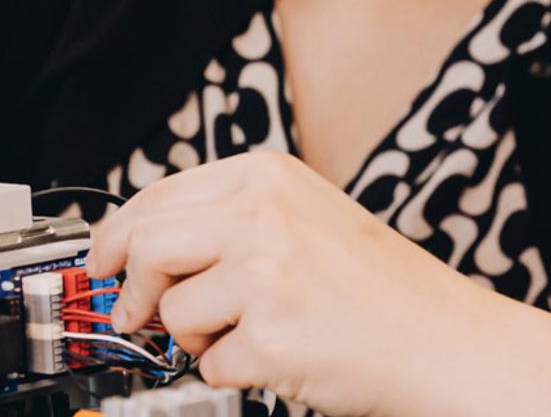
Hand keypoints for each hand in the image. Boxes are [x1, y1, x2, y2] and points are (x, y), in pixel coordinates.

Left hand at [82, 153, 530, 415]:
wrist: (447, 342)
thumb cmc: (385, 291)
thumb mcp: (307, 220)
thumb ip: (230, 221)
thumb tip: (143, 249)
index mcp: (268, 178)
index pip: (156, 196)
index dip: (117, 236)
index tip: (103, 262)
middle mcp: (262, 216)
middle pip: (145, 243)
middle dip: (129, 287)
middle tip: (134, 315)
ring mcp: (263, 274)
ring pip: (170, 308)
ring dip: (195, 335)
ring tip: (250, 334)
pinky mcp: (267, 336)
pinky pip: (207, 361)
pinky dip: (233, 371)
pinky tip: (280, 356)